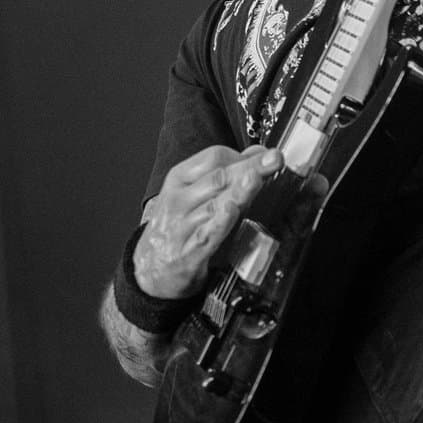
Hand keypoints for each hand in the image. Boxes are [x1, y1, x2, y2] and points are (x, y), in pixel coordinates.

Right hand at [134, 144, 281, 298]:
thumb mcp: (194, 194)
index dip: (243, 155)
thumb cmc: (177, 227)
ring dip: (237, 191)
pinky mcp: (188, 254)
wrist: (149, 268)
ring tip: (256, 179)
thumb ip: (227, 174)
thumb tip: (257, 153)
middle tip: (273, 159)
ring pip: (214, 205)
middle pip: (218, 178)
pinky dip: (219, 223)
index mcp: (180, 179)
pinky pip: (205, 236)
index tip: (267, 154)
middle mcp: (180, 200)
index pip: (213, 158)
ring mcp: (182, 227)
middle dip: (248, 167)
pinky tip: (232, 211)